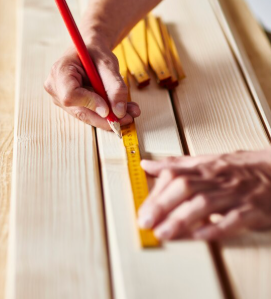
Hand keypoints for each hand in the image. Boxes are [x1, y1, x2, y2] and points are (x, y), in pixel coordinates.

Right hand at [44, 43, 140, 130]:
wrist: (88, 50)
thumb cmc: (95, 52)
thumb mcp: (108, 63)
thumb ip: (114, 86)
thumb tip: (119, 112)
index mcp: (60, 71)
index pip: (70, 95)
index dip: (90, 103)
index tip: (109, 108)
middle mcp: (55, 88)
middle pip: (79, 110)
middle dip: (105, 117)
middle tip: (129, 117)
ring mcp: (60, 98)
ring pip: (85, 115)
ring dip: (109, 117)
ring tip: (131, 111)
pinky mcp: (69, 106)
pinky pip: (88, 114)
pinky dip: (105, 114)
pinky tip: (121, 110)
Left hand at [137, 149, 270, 240]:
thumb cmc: (245, 169)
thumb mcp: (211, 161)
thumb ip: (179, 165)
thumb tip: (147, 164)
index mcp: (207, 168)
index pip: (176, 176)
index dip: (156, 192)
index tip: (141, 209)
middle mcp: (220, 179)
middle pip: (186, 188)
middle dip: (163, 205)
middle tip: (146, 222)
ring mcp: (238, 194)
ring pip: (206, 203)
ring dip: (182, 219)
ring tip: (164, 233)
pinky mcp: (256, 210)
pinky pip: (235, 219)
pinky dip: (218, 227)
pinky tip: (201, 236)